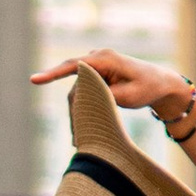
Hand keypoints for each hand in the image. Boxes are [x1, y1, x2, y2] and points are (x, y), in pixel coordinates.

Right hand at [31, 44, 191, 121]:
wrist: (161, 84)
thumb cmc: (147, 88)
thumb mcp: (129, 95)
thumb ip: (105, 95)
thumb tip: (83, 98)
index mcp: (105, 58)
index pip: (74, 66)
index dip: (53, 74)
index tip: (34, 80)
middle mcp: (97, 58)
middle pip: (75, 85)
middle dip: (74, 111)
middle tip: (76, 137)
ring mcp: (96, 65)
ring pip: (77, 90)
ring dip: (78, 112)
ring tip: (80, 137)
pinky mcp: (96, 74)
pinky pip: (83, 90)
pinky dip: (82, 107)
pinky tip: (81, 126)